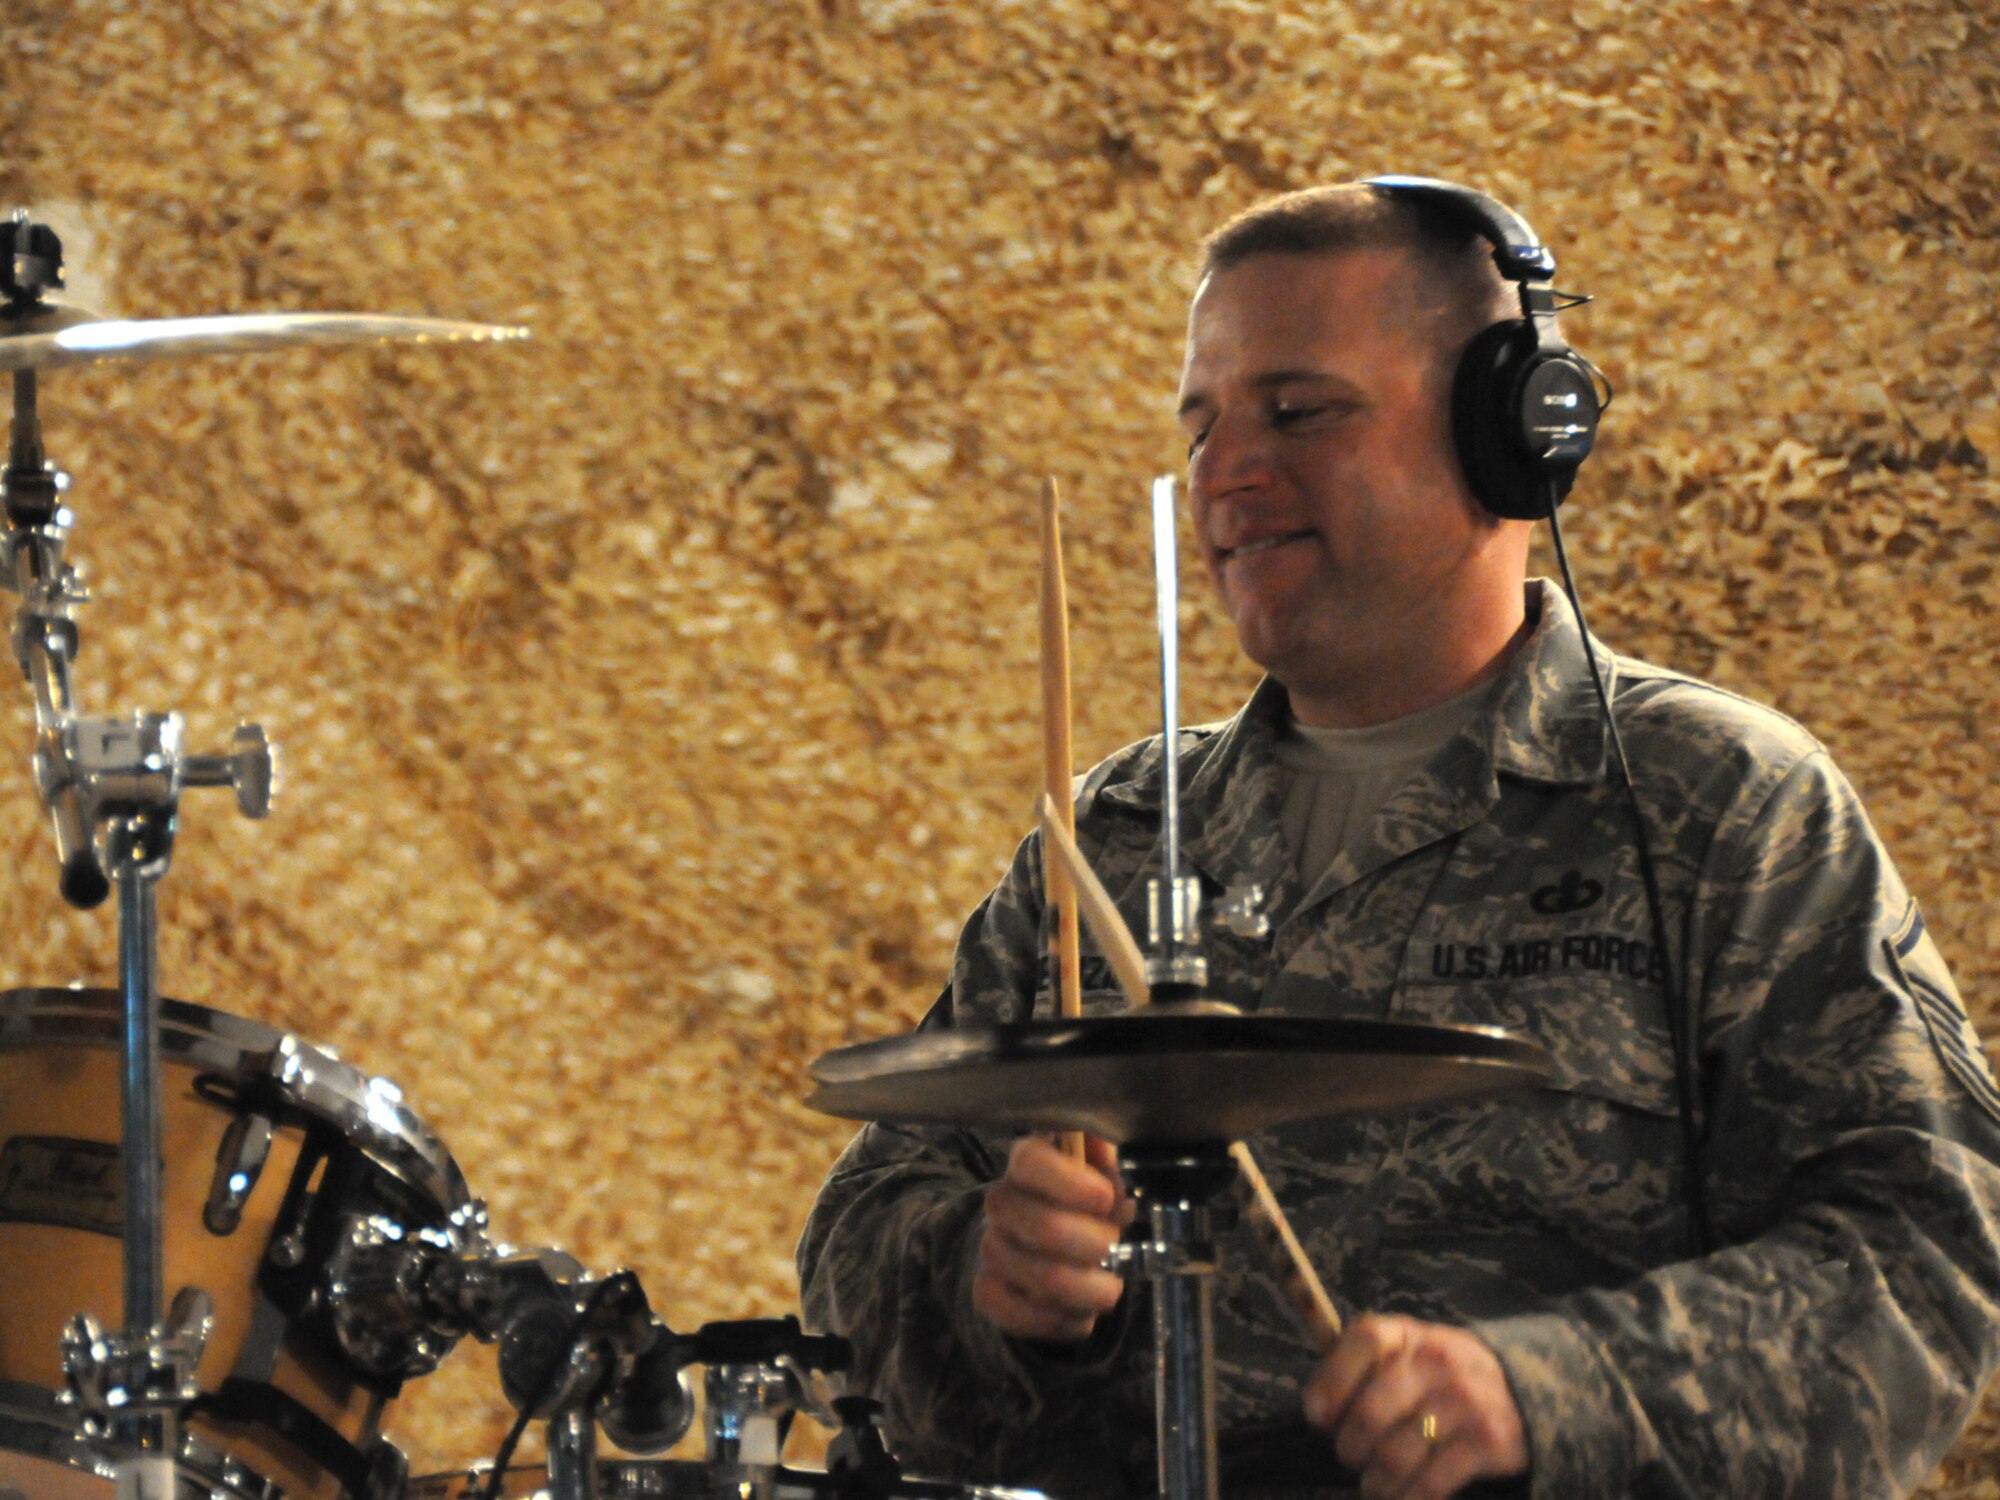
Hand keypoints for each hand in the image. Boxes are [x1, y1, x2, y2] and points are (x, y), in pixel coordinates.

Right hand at [973, 1135, 1133, 1341]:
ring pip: (1041, 1278)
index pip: (1030, 1162)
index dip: (1070, 1182)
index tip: (1107, 1198)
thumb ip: (1108, 1158)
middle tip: (1115, 1248)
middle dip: (1095, 1245)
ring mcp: (991, 1248)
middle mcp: (1001, 1202)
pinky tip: (1080, 1312)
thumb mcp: (1107, 1174)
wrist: (1058, 1248)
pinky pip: (1020, 1315)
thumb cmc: (1089, 1204)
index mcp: (1028, 1162)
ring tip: (1107, 1286)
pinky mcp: (988, 1291)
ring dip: (1089, 1290)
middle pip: (1042, 1227)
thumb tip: (1103, 1140)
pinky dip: (1063, 1319)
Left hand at [1302, 1313, 1528, 1499]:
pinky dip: (1407, 1497)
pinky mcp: (1487, 1442)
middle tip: (1350, 1458)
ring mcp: (1464, 1401)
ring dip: (1375, 1481)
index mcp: (1409, 1334)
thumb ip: (1364, 1368)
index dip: (1331, 1381)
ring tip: (1373, 1485)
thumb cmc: (1443, 1377)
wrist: (1525, 1393)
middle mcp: (1437, 1361)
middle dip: (1349, 1447)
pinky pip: (1431, 1481)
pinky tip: (1400, 1497)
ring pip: (1395, 1454)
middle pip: (1370, 1412)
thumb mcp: (1409, 1354)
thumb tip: (1315, 1410)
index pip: (1364, 1340)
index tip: (1317, 1417)